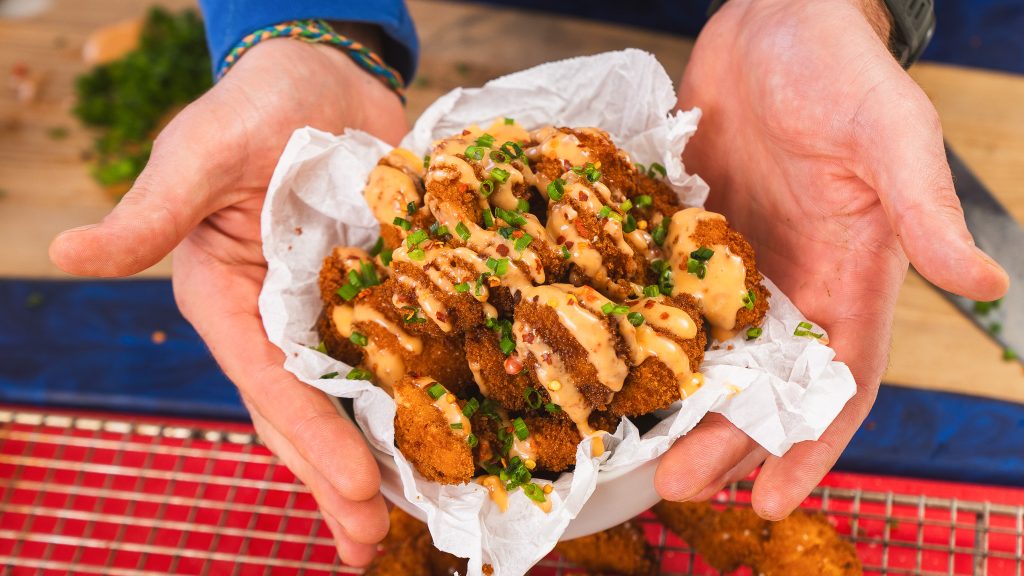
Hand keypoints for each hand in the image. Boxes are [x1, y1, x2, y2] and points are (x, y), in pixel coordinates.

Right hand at [50, 39, 406, 563]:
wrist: (327, 75)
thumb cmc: (253, 106)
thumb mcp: (198, 153)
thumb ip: (151, 212)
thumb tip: (67, 253)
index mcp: (225, 298)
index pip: (266, 382)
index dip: (307, 439)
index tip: (352, 492)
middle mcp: (276, 316)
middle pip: (304, 411)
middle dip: (334, 477)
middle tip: (371, 541)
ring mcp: (330, 310)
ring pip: (350, 397)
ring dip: (375, 458)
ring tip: (406, 520)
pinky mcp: (376, 292)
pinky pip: (397, 353)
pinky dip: (415, 397)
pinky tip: (444, 439)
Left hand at [655, 0, 1008, 517]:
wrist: (773, 20)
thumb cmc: (841, 69)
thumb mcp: (889, 133)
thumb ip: (924, 208)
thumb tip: (986, 281)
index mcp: (852, 277)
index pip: (838, 384)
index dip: (808, 445)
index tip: (771, 500)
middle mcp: (794, 285)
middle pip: (762, 384)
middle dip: (726, 441)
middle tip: (676, 488)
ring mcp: (738, 265)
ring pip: (710, 354)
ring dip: (680, 402)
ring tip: (636, 448)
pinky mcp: (692, 237)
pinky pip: (667, 299)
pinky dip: (645, 336)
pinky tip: (609, 364)